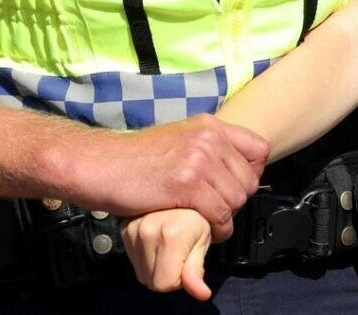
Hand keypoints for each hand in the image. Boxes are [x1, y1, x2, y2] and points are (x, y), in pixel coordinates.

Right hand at [55, 114, 268, 240]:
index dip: (252, 173)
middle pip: (250, 179)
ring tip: (210, 223)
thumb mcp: (178, 140)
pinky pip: (220, 214)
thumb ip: (206, 149)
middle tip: (219, 211)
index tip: (236, 187)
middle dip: (238, 201)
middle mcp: (209, 138)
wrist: (98, 165)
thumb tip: (230, 171)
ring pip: (237, 199)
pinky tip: (205, 231)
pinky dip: (216, 229)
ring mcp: (199, 160)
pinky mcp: (186, 184)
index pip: (260, 149)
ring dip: (227, 218)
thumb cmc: (132, 159)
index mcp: (210, 125)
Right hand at [122, 208, 213, 298]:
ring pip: (141, 273)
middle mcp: (147, 231)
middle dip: (167, 273)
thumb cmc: (198, 215)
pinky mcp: (125, 229)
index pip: (164, 283)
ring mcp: (133, 229)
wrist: (182, 190)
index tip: (187, 262)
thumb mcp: (203, 242)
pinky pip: (134, 260)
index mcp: (170, 235)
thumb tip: (201, 294)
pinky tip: (158, 242)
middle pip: (151, 280)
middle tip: (180, 251)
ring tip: (169, 245)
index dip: (179, 279)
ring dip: (156, 266)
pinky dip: (146, 257)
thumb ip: (196, 270)